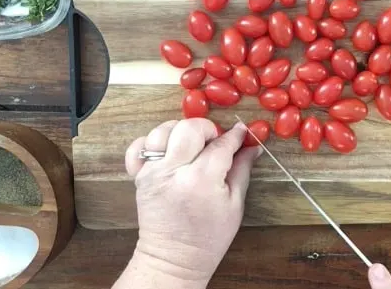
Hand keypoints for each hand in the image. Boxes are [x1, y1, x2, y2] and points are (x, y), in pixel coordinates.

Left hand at [113, 119, 261, 288]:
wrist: (174, 260)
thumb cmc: (208, 238)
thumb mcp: (235, 205)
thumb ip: (242, 170)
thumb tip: (252, 146)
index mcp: (201, 181)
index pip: (221, 144)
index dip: (234, 135)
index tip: (241, 132)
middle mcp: (173, 172)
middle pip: (189, 128)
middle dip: (207, 129)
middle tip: (215, 141)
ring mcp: (152, 173)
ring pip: (162, 131)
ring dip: (180, 132)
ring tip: (191, 145)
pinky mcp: (139, 177)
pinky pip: (138, 147)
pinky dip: (152, 142)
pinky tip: (166, 151)